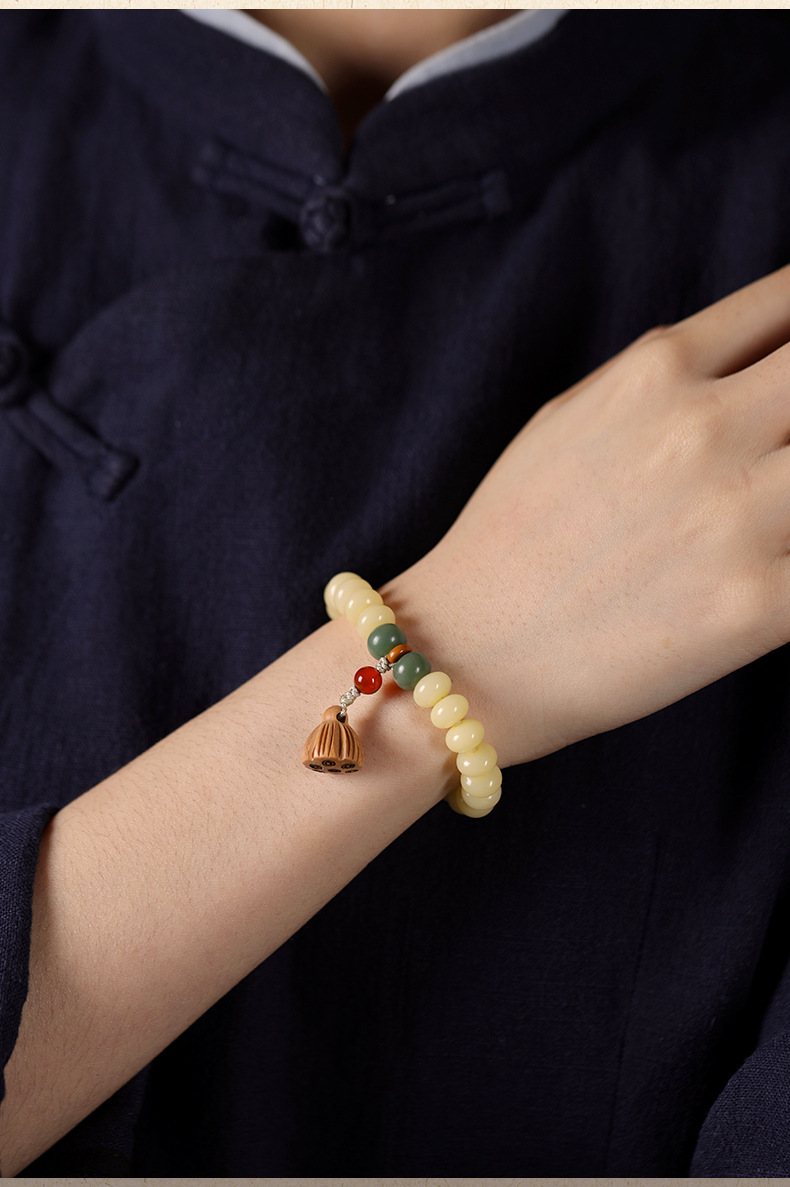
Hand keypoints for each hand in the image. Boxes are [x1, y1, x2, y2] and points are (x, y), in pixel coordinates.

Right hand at [384, 264, 789, 766]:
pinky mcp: (759, 607)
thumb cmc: (513, 536)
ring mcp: (738, 518)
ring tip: (775, 498)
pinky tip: (783, 556)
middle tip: (785, 439)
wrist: (469, 656)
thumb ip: (663, 377)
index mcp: (656, 371)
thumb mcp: (570, 416)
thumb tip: (751, 354)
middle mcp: (704, 429)